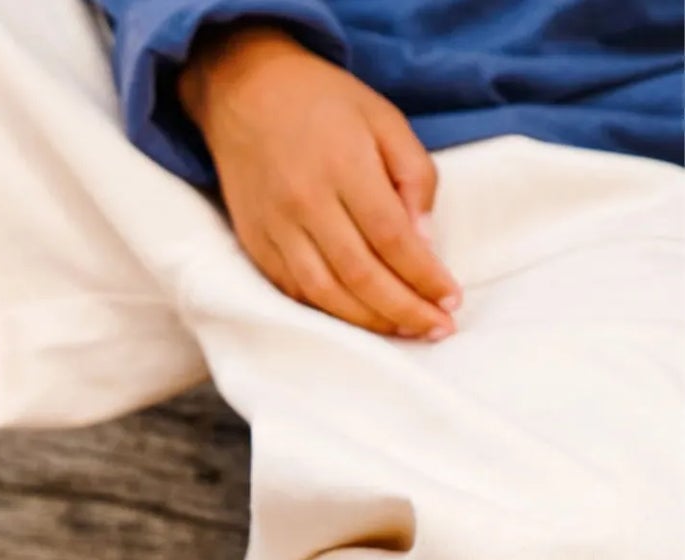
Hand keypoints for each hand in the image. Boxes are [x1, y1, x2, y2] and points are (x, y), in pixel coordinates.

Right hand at [180, 25, 459, 338]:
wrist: (244, 93)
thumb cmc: (323, 103)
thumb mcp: (384, 119)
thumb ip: (413, 176)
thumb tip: (424, 242)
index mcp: (344, 165)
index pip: (392, 238)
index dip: (425, 276)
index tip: (451, 299)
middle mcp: (306, 203)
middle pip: (362, 275)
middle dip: (404, 310)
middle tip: (436, 329)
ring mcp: (276, 228)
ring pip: (327, 294)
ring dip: (370, 322)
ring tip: (404, 331)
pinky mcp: (256, 245)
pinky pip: (296, 293)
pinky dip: (331, 313)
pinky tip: (360, 319)